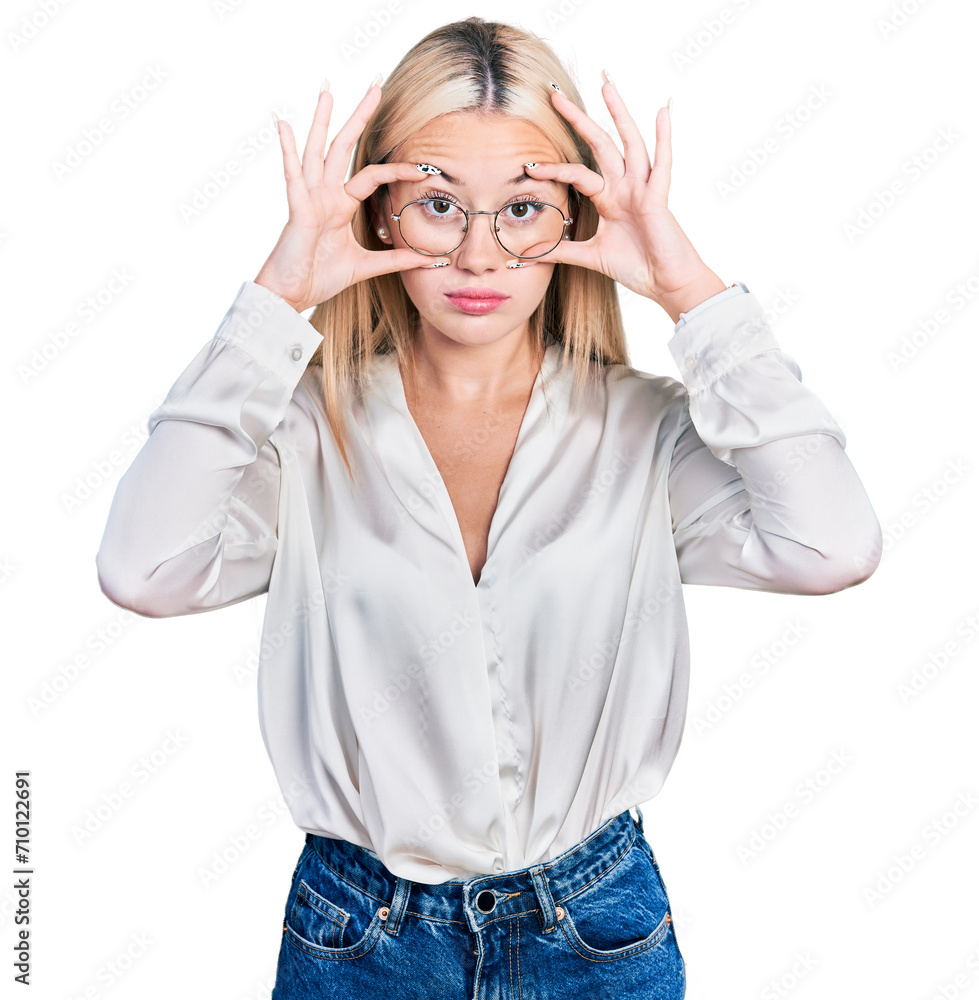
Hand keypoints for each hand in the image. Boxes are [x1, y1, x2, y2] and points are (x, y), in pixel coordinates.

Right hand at [254, 83, 441, 313]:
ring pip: (318, 151)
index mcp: (340, 205)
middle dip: (360, 117)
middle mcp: (325, 195)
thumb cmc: (319, 277)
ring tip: (328, 90)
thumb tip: (428, 261)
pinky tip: (284, 125)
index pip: (373, 176)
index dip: (397, 169)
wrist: (292, 294)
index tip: (422, 167)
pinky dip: (288, 151)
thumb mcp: (366, 266)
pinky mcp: (297, 210)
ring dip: (323, 120)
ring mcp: (310, 199)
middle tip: (376, 86)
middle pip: (344, 147)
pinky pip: (293, 176)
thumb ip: (395, 260)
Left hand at [524, 80, 725, 321]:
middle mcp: (625, 187)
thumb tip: (529, 255)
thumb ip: (561, 251)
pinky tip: (662, 110)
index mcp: (609, 198)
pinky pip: (662, 163)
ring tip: (606, 85)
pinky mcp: (658, 197)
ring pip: (629, 143)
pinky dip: (663, 137)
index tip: (528, 165)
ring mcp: (642, 188)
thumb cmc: (636, 267)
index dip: (554, 169)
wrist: (665, 283)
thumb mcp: (590, 257)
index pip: (577, 173)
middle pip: (600, 144)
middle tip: (556, 95)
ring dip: (619, 114)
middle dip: (579, 119)